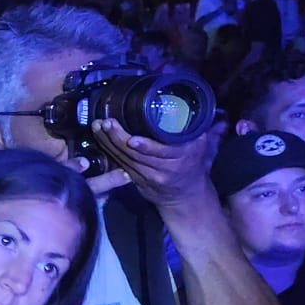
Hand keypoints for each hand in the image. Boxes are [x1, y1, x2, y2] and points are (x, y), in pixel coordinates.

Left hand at [89, 117, 221, 211]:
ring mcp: (147, 175)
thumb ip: (201, 128)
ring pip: (124, 159)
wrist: (186, 195)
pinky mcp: (134, 179)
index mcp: (182, 157)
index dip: (146, 147)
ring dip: (108, 142)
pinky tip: (100, 138)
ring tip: (99, 126)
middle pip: (136, 155)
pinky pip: (119, 163)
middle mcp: (164, 168)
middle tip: (107, 122)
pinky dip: (108, 150)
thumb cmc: (194, 164)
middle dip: (118, 138)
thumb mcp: (203, 145)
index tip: (133, 139)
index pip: (162, 153)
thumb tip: (206, 109)